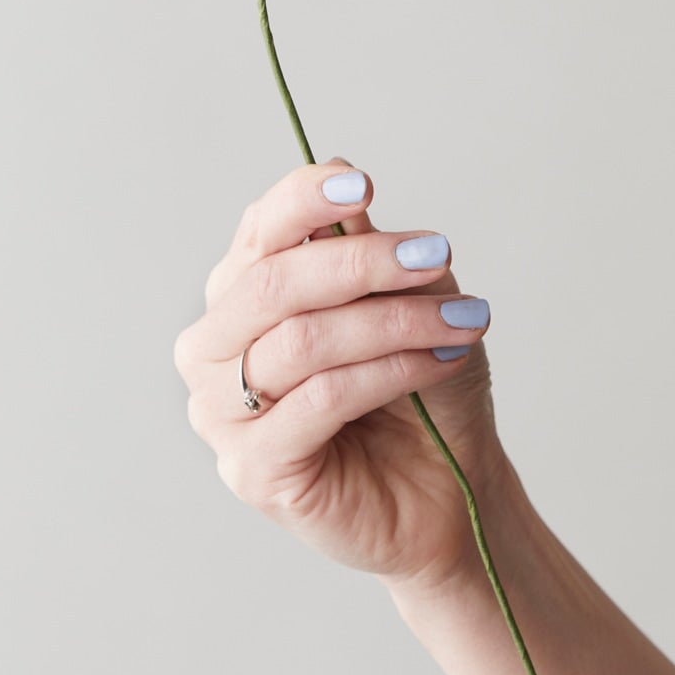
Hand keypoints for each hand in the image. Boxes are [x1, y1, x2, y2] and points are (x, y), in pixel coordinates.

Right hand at [174, 157, 503, 590]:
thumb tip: (346, 187)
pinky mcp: (252, 469)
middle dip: (360, 262)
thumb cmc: (418, 392)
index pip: (257, 233)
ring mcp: (221, 414)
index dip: (303, 200)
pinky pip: (320, 400)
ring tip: (462, 318)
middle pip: (272, 284)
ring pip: (302, 342)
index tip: (361, 183)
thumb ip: (364, 251)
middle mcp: (212, 349)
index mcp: (239, 295)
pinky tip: (438, 362)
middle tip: (434, 254)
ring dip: (394, 321)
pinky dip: (388, 372)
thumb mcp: (405, 302)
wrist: (449, 492)